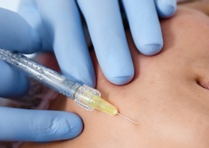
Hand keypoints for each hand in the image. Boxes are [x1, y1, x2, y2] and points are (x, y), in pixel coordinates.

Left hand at [19, 0, 176, 85]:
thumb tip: (47, 70)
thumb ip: (44, 40)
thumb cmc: (61, 11)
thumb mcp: (42, 20)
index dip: (70, 49)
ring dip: (141, 19)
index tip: (83, 80)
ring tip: (150, 49)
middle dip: (109, 40)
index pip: (59, 18)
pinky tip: (166, 12)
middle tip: (121, 76)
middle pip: (97, 4)